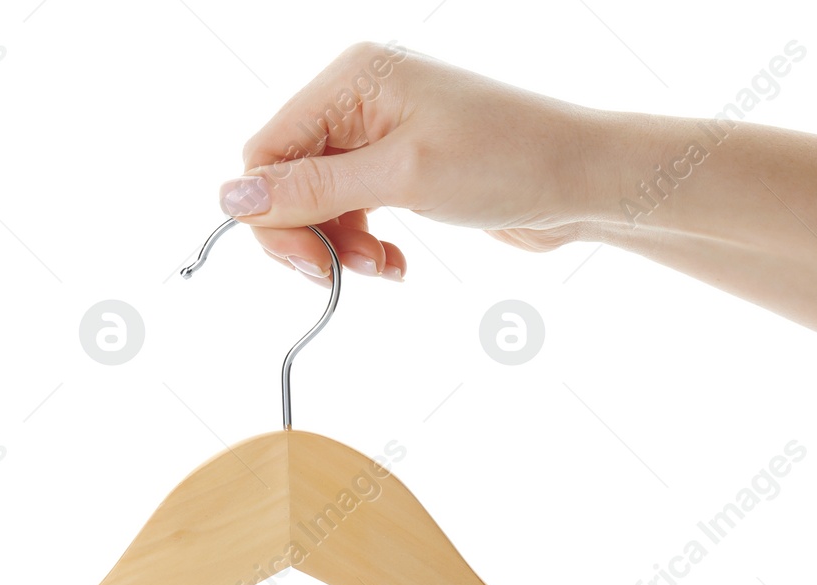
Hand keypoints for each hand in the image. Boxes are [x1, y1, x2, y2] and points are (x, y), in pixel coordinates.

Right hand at [220, 42, 614, 283]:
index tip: (308, 264)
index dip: (272, 215)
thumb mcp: (403, 178)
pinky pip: (352, 212)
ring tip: (384, 267)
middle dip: (309, 235)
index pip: (267, 151)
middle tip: (342, 275)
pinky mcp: (400, 167)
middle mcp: (359, 98)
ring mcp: (379, 133)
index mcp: (352, 79)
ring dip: (340, 247)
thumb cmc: (508, 161)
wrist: (584, 181)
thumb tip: (232, 198)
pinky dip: (364, 245)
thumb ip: (313, 190)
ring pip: (318, 203)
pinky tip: (396, 265)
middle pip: (287, 180)